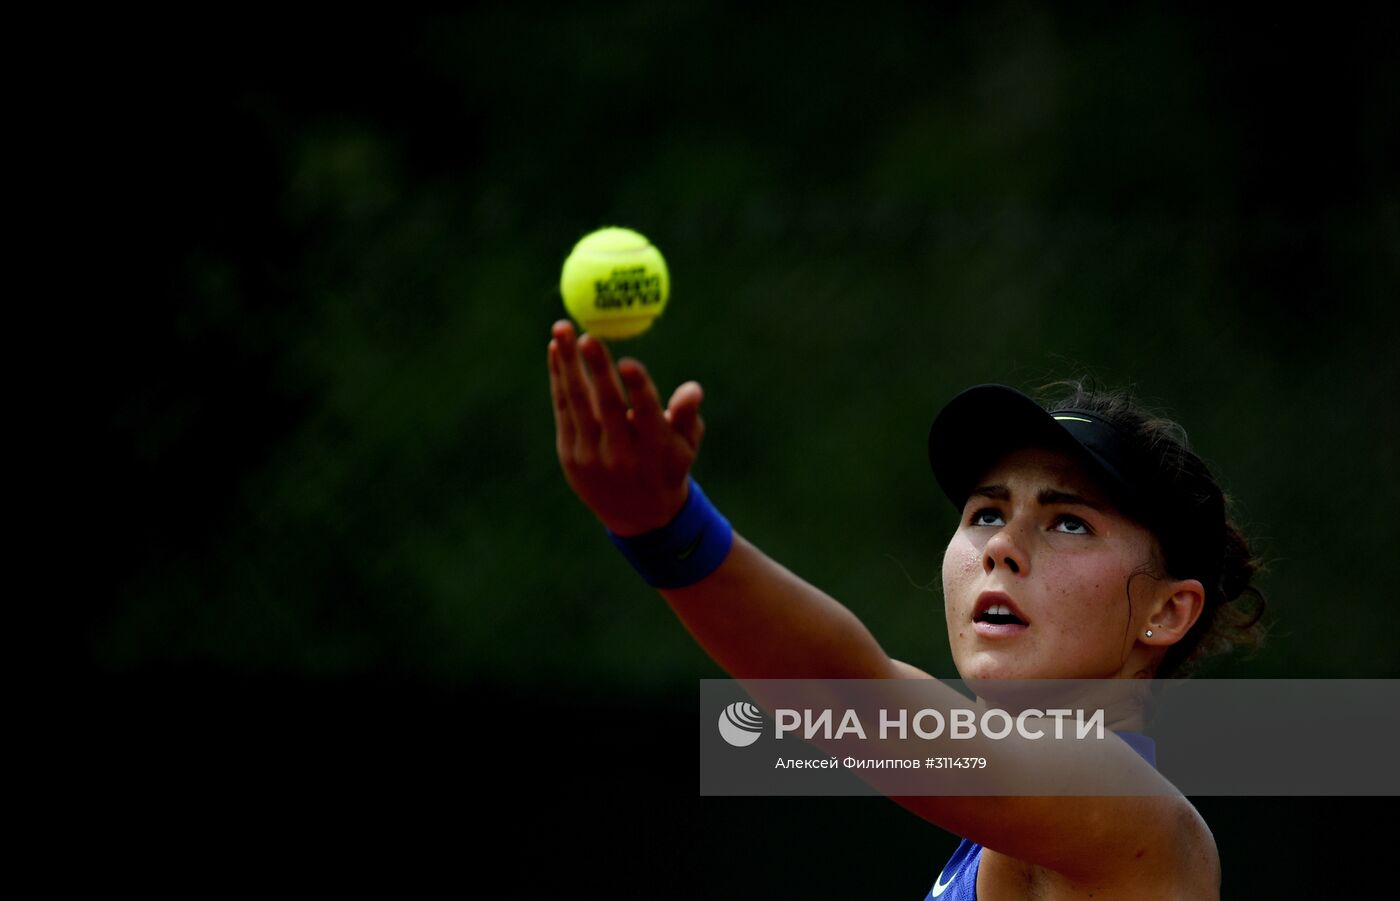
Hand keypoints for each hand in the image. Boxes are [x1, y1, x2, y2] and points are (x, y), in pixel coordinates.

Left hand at [547, 319, 705, 535]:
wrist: (638, 516)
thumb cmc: (668, 466)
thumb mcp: (687, 446)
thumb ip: (687, 416)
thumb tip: (693, 390)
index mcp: (655, 448)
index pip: (646, 414)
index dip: (638, 388)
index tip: (629, 362)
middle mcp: (622, 454)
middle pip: (606, 405)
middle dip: (595, 369)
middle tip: (586, 336)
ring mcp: (591, 456)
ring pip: (577, 403)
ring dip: (566, 365)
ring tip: (561, 330)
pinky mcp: (570, 456)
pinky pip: (563, 410)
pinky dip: (558, 379)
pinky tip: (555, 352)